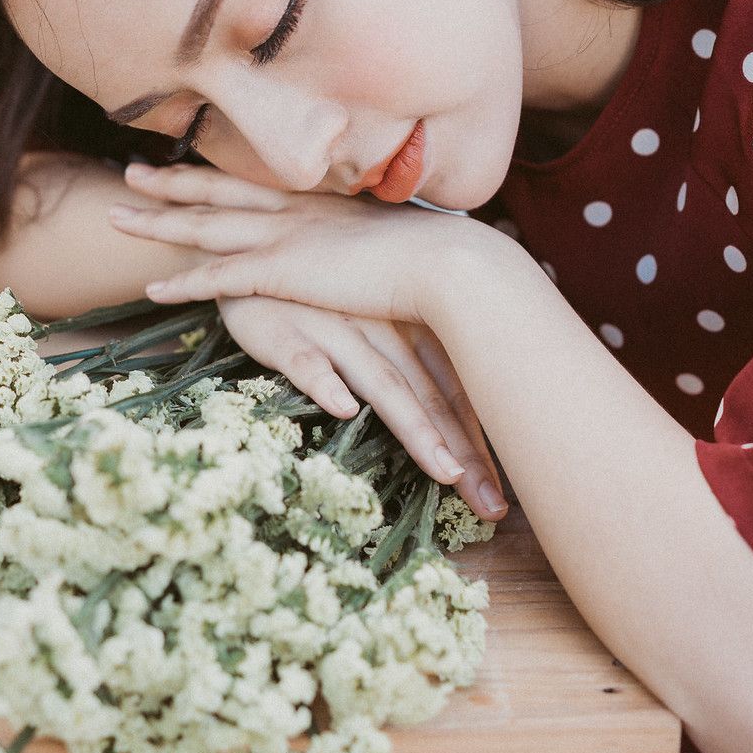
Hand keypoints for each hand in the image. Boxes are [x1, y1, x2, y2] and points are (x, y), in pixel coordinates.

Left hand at [109, 162, 449, 323]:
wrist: (447, 264)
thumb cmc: (432, 256)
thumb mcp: (390, 238)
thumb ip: (366, 239)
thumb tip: (366, 246)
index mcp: (318, 202)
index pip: (254, 182)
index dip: (217, 172)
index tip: (185, 162)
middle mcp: (294, 211)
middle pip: (218, 192)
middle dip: (171, 183)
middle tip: (130, 173)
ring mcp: (286, 238)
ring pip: (206, 226)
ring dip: (158, 223)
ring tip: (115, 217)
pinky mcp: (285, 272)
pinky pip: (220, 278)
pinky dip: (185, 282)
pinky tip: (154, 286)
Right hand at [214, 293, 507, 519]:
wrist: (250, 248)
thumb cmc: (318, 289)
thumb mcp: (373, 312)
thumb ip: (412, 352)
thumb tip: (455, 407)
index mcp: (407, 322)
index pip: (454, 384)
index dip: (481, 435)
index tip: (502, 488)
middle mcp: (380, 324)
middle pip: (429, 393)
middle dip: (463, 451)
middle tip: (491, 504)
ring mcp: (333, 327)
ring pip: (381, 382)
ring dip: (415, 428)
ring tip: (444, 471)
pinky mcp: (283, 331)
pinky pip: (305, 360)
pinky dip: (325, 382)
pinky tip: (343, 407)